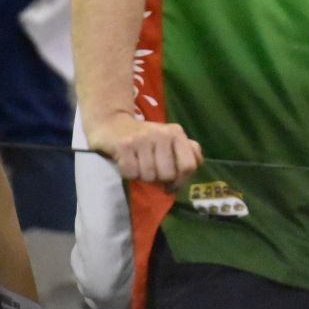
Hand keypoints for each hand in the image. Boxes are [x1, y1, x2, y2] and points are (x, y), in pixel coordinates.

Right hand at [87, 111, 202, 183]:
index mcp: (176, 133)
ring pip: (149, 176)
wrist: (111, 124)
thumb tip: (197, 162)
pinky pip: (131, 174)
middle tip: (149, 169)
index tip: (170, 185)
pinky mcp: (124, 145)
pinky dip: (128, 174)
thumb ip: (187, 150)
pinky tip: (126, 163)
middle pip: (167, 175)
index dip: (180, 181)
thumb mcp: (168, 140)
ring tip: (138, 164)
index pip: (188, 166)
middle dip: (158, 178)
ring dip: (142, 176)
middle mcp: (162, 134)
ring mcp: (143, 138)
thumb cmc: (144, 137)